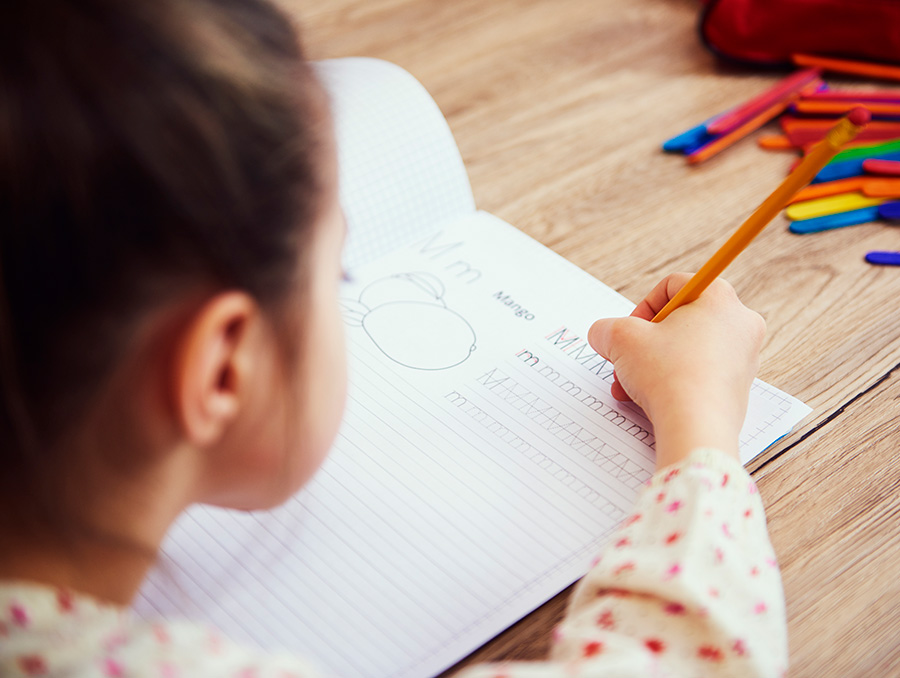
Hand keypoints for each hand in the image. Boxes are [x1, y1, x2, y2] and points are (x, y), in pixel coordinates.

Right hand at [588, 274, 765, 469]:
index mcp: (719, 297)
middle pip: (680, 320)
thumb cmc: (669, 375)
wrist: (697, 427)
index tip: (628, 330)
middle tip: (627, 358)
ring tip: (630, 385)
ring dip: (653, 364)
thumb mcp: (621, 339)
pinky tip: (650, 399)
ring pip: (687, 350)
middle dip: (645, 342)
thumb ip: (606, 328)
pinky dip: (673, 381)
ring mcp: (743, 357)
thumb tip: (603, 334)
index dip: (642, 307)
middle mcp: (740, 322)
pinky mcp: (738, 387)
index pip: (673, 285)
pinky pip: (699, 373)